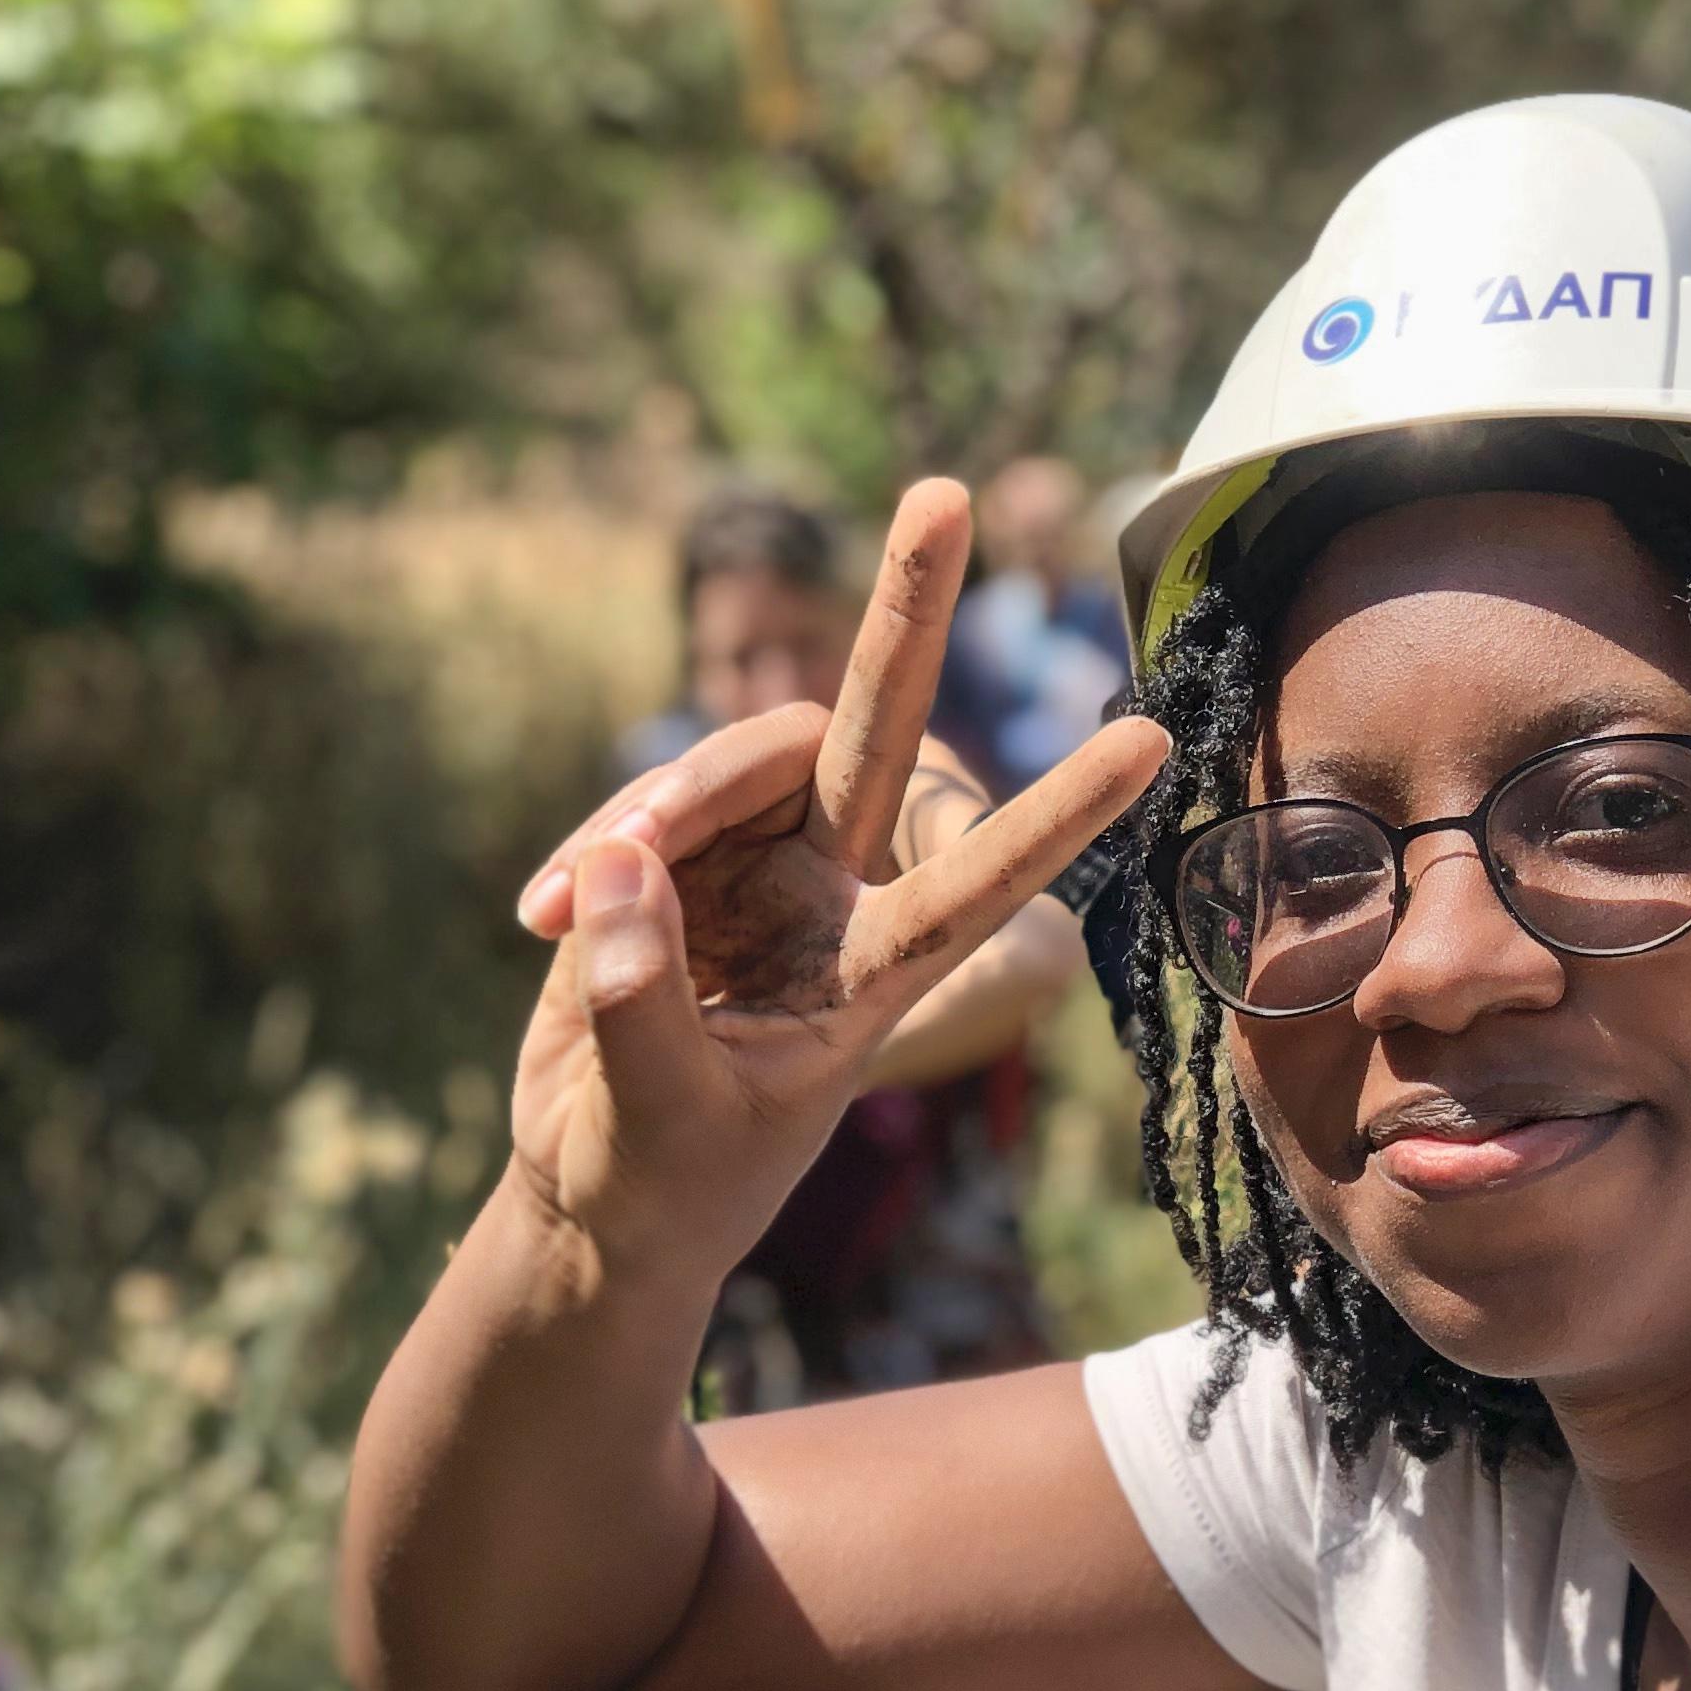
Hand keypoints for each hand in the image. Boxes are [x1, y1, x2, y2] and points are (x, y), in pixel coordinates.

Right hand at [505, 477, 1165, 1275]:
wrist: (594, 1195)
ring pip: (729, 763)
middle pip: (873, 730)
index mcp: (872, 977)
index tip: (1149, 740)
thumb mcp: (653, 1119)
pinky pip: (637, 809)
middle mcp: (829, 897)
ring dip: (654, 806)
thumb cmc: (659, 1182)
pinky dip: (587, 855)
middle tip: (943, 494)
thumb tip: (621, 860)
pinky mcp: (668, 863)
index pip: (979, 882)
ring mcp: (750, 868)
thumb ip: (640, 1000)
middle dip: (905, 612)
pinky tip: (541, 920)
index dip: (1056, 814)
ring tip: (562, 908)